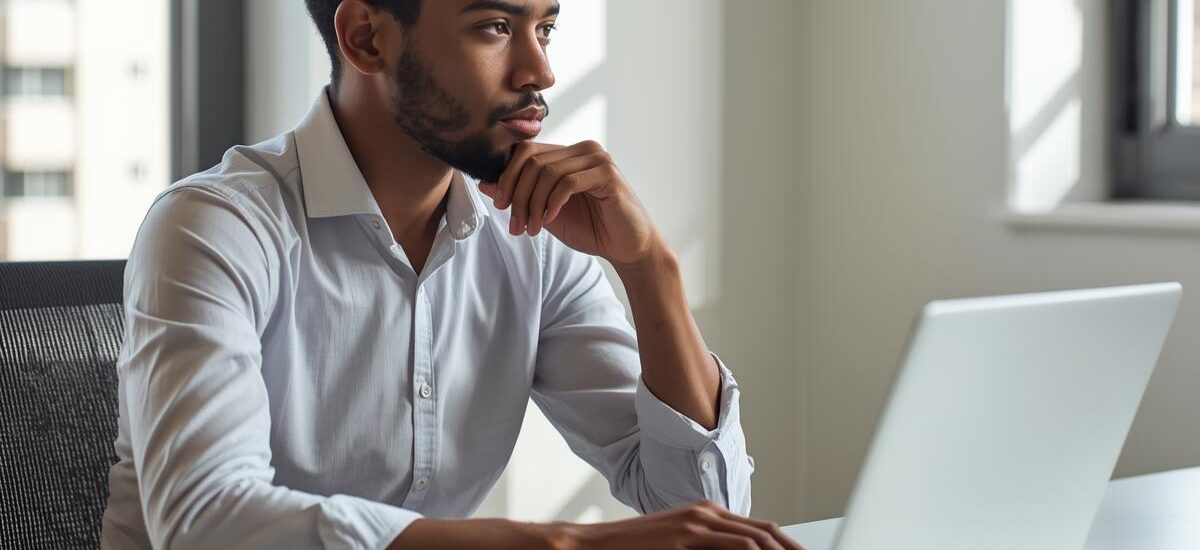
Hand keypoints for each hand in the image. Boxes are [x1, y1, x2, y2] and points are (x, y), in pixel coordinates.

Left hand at [478, 140, 662, 266]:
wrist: (627, 248)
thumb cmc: (592, 228)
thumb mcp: (546, 212)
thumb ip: (521, 195)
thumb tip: (484, 182)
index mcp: (568, 154)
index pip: (526, 151)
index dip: (507, 176)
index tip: (499, 204)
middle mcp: (583, 150)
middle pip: (533, 161)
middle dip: (517, 195)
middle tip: (515, 224)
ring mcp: (597, 159)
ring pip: (547, 172)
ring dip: (532, 204)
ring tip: (531, 228)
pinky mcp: (608, 174)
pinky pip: (567, 183)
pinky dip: (552, 204)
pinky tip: (549, 221)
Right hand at [559, 500, 803, 549]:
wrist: (593, 545)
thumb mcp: (676, 548)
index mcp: (706, 515)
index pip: (761, 531)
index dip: (786, 547)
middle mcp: (706, 514)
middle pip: (767, 533)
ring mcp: (697, 523)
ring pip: (758, 540)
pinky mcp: (687, 536)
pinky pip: (737, 548)